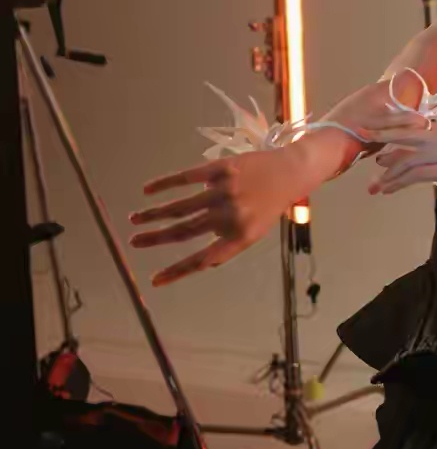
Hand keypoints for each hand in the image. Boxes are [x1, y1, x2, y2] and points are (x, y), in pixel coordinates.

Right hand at [129, 148, 305, 286]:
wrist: (291, 171)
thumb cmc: (270, 204)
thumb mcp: (255, 231)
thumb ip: (228, 244)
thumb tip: (199, 262)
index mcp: (240, 236)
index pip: (203, 259)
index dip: (177, 271)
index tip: (154, 280)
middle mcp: (231, 215)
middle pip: (184, 231)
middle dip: (154, 238)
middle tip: (133, 242)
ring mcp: (224, 191)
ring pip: (180, 206)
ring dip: (153, 215)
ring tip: (134, 219)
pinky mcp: (220, 168)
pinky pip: (185, 177)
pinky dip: (164, 185)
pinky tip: (147, 191)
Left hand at [367, 125, 436, 211]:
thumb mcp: (435, 161)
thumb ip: (412, 157)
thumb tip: (382, 158)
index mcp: (436, 131)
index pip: (406, 123)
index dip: (384, 123)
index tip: (364, 126)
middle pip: (403, 134)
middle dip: (380, 136)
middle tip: (360, 138)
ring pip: (406, 159)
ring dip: (387, 175)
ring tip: (373, 186)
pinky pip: (414, 175)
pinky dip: (398, 183)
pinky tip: (388, 191)